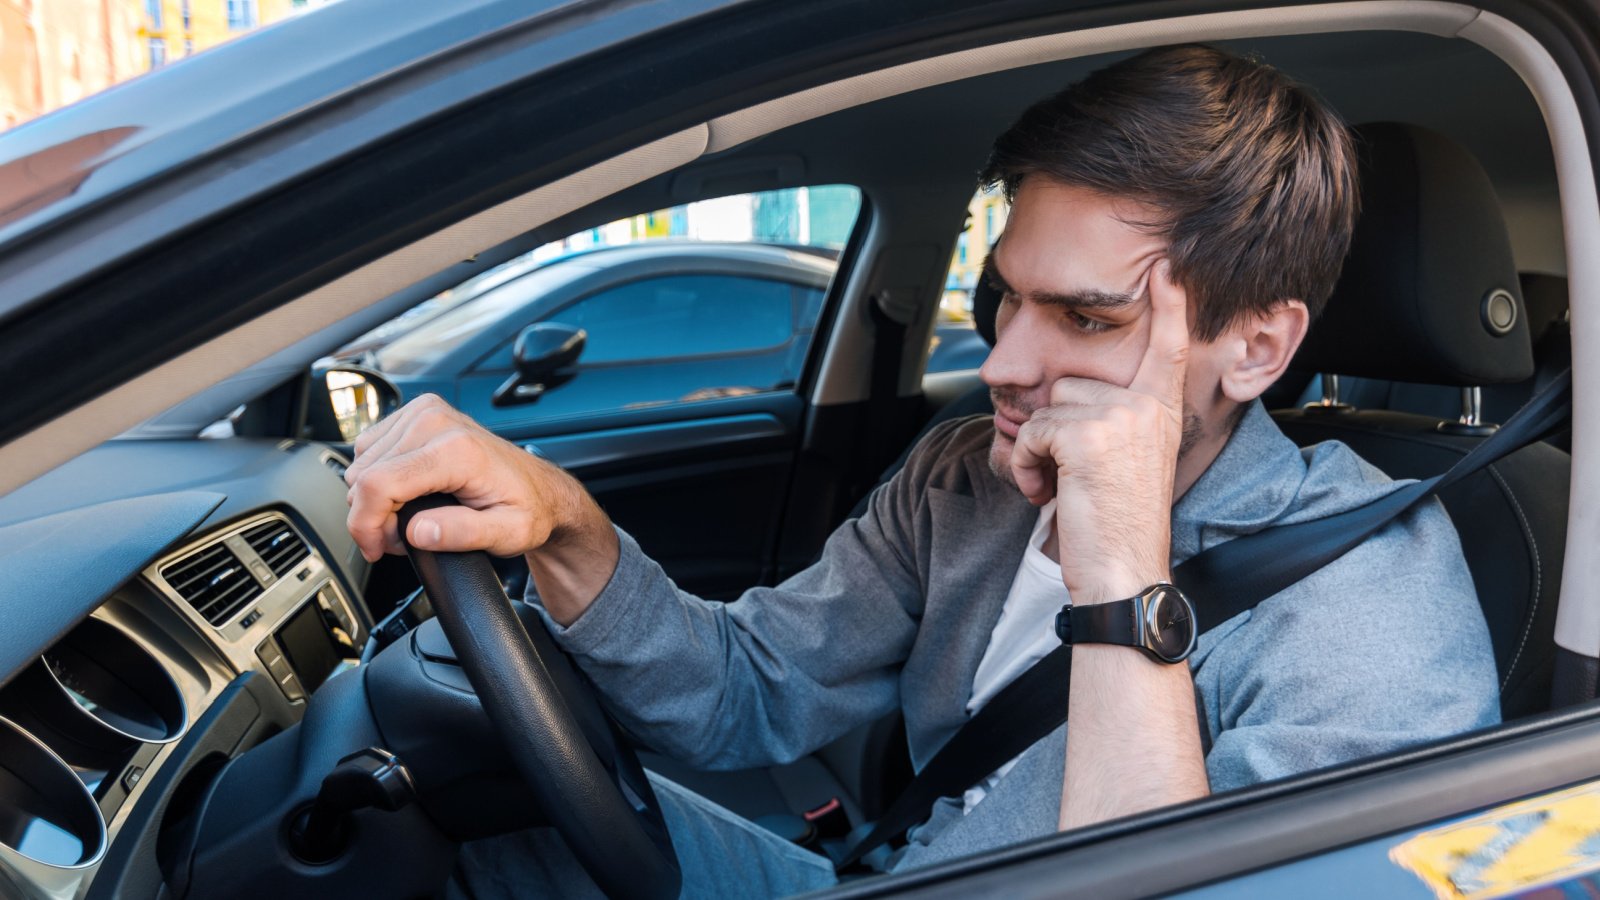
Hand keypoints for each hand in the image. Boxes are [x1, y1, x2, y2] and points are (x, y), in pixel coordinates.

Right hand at [343, 394, 594, 562]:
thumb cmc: (527, 509)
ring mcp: (425, 412)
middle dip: (373, 516)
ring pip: (362, 463)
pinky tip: (405, 493)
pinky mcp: (418, 413)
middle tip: (403, 537)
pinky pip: (371, 449)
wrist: (540, 488)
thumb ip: (462, 534)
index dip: (365, 524)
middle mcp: (436, 422)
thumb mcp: (507, 534)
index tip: (375, 549)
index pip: (378, 484)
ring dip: (375, 497)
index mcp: (457, 450)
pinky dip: (378, 476)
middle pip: (364, 475)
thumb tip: (418, 532)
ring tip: (409, 516)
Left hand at [1009, 261, 1188, 603]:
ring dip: (1038, 449)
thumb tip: (1060, 399)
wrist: (1124, 571)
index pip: (1167, 347)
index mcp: (1162, 410)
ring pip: (1047, 407)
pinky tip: (1045, 493)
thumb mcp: (1126, 462)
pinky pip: (1031, 431)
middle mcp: (1148, 406)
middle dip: (1055, 427)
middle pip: (1071, 382)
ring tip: (1059, 487)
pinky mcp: (1087, 434)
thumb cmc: (1118, 526)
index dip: (1168, 306)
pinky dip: (1026, 464)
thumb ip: (1111, 422)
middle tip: (1070, 476)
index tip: (1166, 269)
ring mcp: (1120, 416)